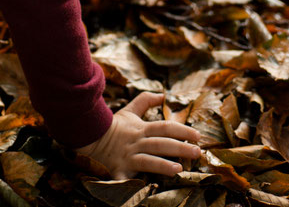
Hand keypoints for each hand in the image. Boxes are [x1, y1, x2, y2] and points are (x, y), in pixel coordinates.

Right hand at [75, 92, 201, 178]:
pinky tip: (141, 193)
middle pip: (161, 144)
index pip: (165, 127)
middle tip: (197, 152)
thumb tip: (162, 94)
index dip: (182, 130)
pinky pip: (124, 179)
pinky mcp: (118, 170)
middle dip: (180, 147)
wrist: (90, 135)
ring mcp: (127, 157)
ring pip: (147, 161)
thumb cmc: (114, 125)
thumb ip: (146, 100)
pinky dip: (130, 186)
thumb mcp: (130, 110)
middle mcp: (136, 142)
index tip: (198, 135)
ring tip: (178, 169)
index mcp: (141, 128)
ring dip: (162, 165)